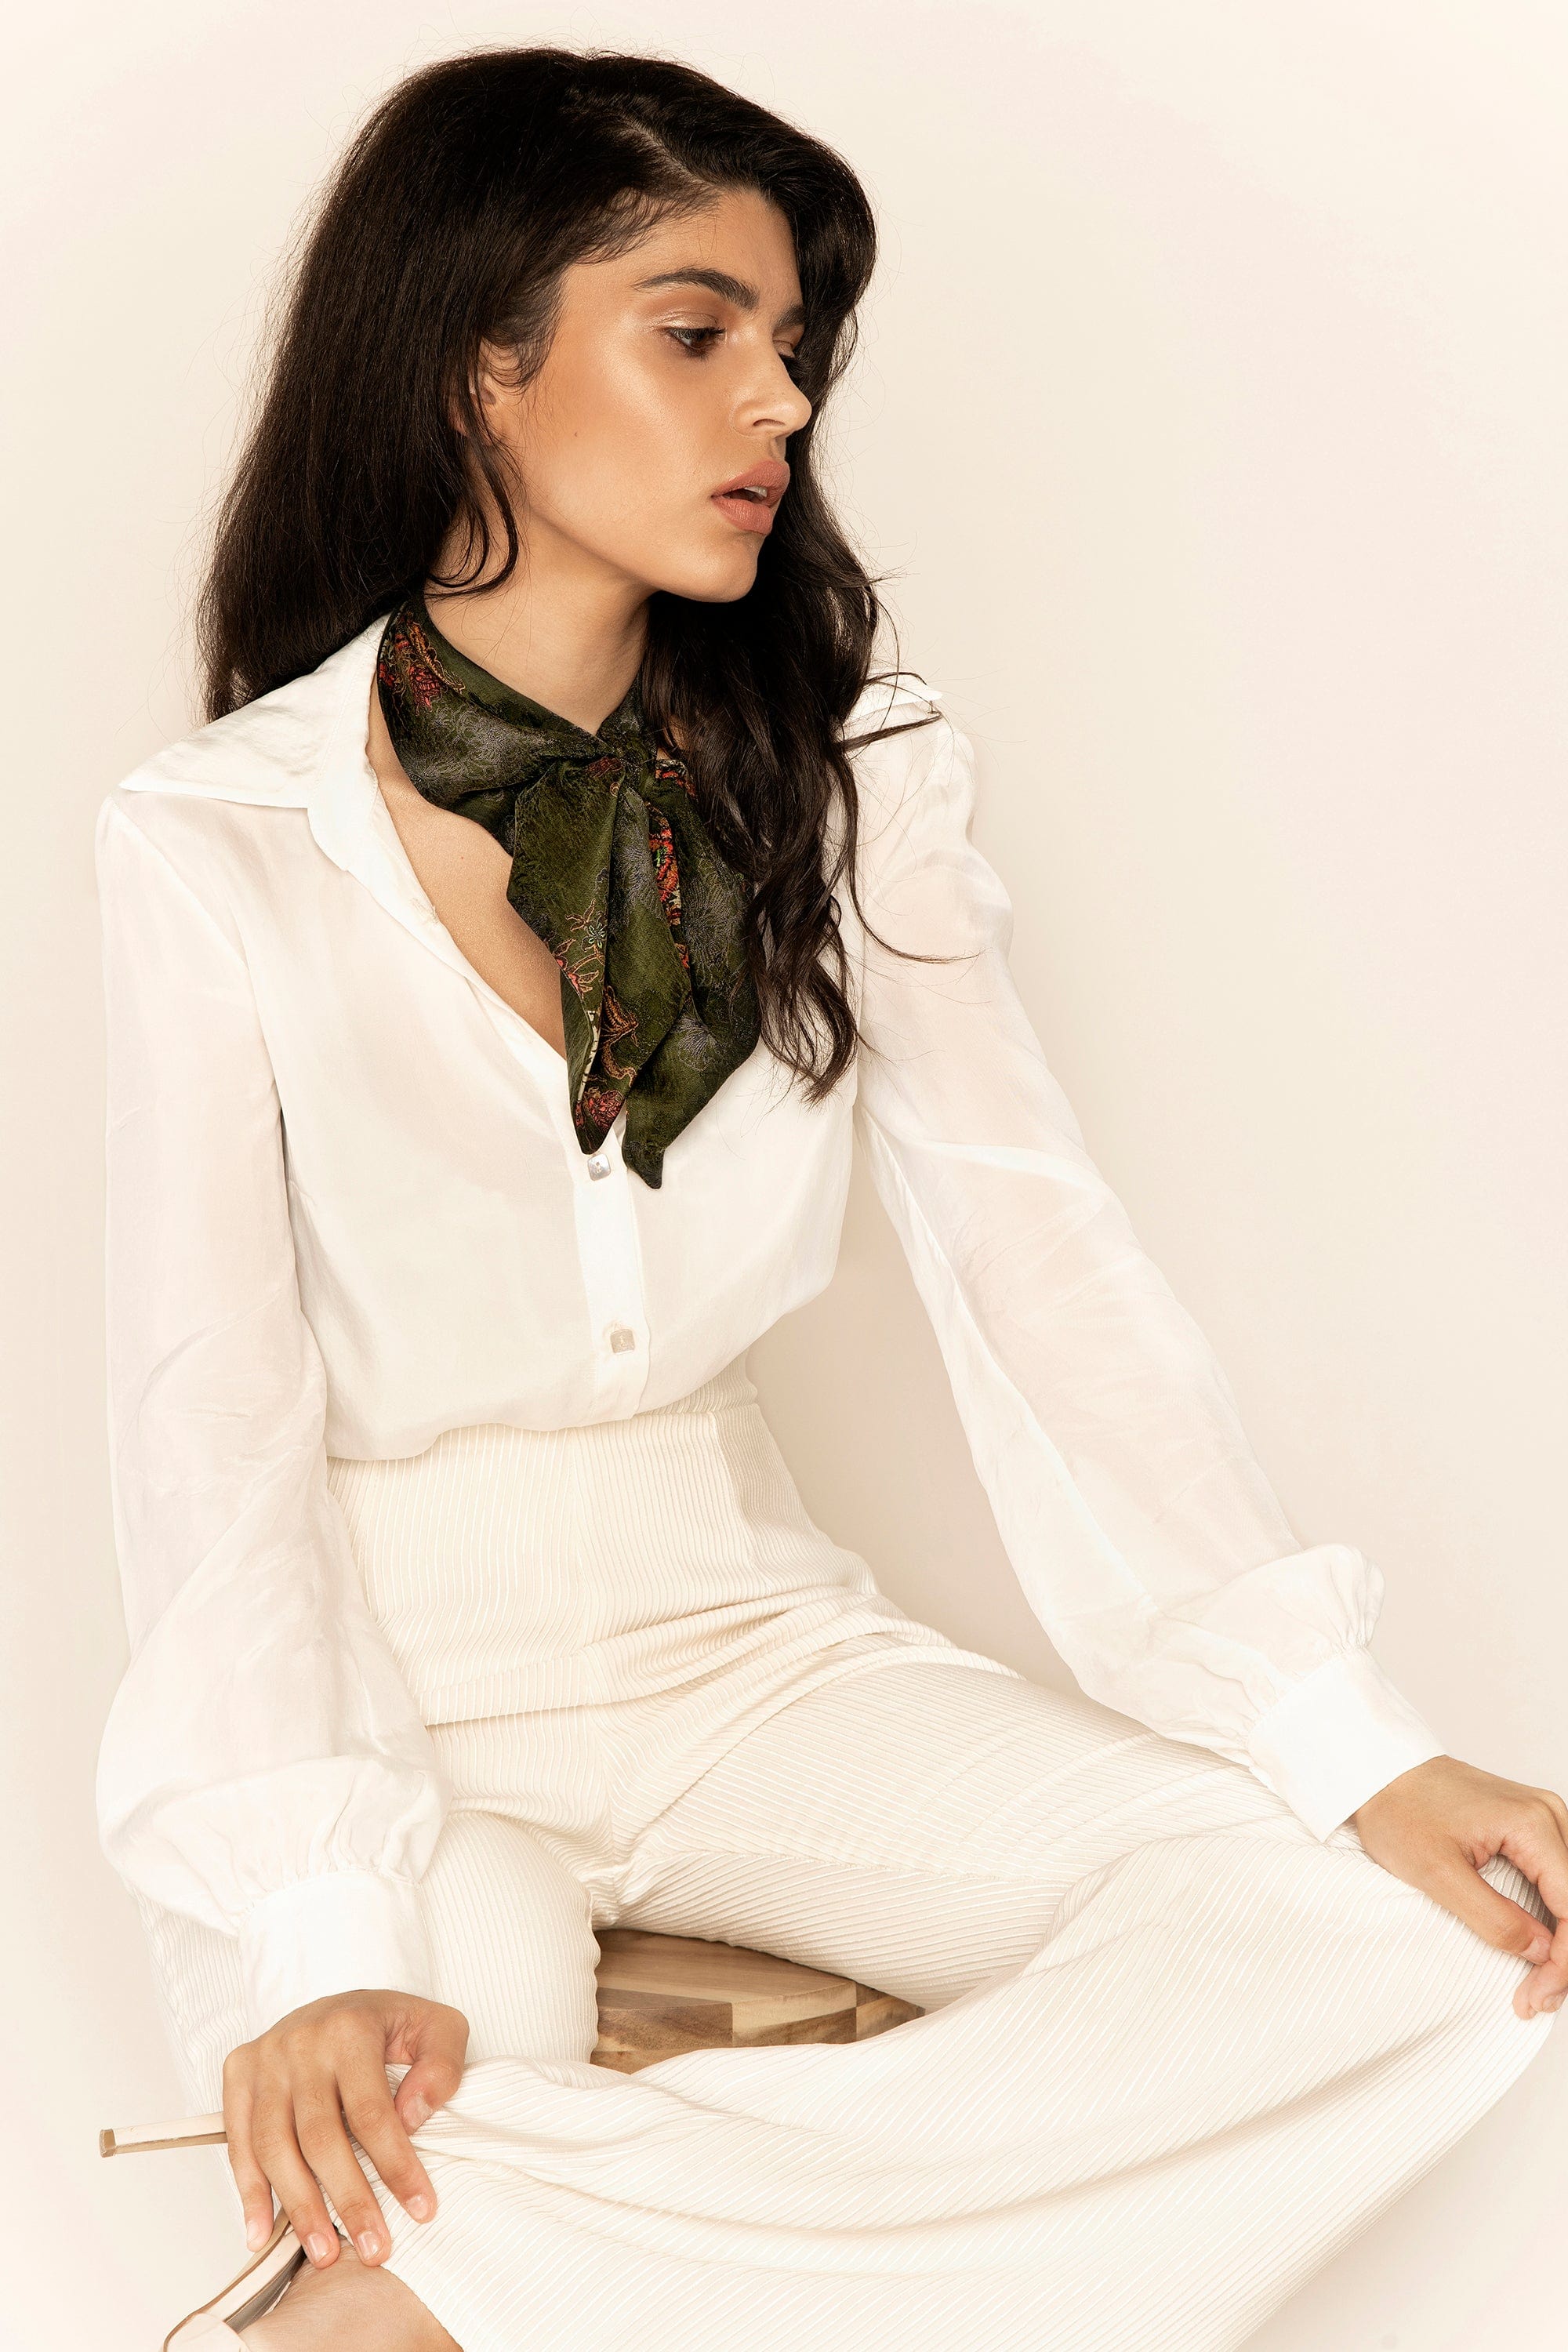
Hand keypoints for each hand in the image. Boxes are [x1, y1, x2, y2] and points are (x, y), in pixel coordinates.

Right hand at [221, 1988, 468, 2269]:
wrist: (335, 2003)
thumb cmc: (388, 2025)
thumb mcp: (437, 2027)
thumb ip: (441, 2065)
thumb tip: (412, 2116)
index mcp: (349, 2028)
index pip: (372, 2111)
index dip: (396, 2165)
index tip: (420, 2209)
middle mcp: (300, 2042)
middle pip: (321, 2137)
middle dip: (349, 2200)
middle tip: (374, 2248)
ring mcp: (264, 2059)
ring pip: (275, 2146)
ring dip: (300, 2207)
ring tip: (324, 2251)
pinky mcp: (239, 2075)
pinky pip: (239, 2142)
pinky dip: (249, 2192)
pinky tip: (262, 2232)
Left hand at [1351, 1756, 1566, 2020]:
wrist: (1381, 1773)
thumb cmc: (1400, 1811)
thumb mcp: (1437, 1874)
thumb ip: (1493, 1918)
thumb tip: (1541, 1952)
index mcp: (1531, 1823)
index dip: (1563, 1960)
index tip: (1539, 1995)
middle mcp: (1549, 1814)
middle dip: (1564, 1957)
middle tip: (1537, 1998)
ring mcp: (1545, 1817)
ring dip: (1563, 1941)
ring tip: (1538, 1982)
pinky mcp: (1534, 1826)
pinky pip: (1560, 1879)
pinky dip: (1555, 1918)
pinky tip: (1538, 1948)